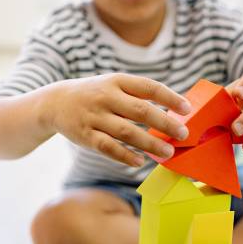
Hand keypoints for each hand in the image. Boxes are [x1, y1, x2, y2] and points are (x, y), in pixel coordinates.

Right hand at [48, 73, 190, 166]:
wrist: (55, 102)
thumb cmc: (95, 95)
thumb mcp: (113, 85)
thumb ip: (138, 96)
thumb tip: (174, 112)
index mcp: (117, 81)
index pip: (149, 87)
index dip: (170, 98)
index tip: (187, 109)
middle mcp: (106, 97)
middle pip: (141, 111)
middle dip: (165, 123)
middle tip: (183, 134)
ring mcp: (95, 117)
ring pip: (127, 132)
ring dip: (150, 143)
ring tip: (167, 152)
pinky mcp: (86, 136)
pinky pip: (108, 148)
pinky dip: (125, 156)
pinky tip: (140, 162)